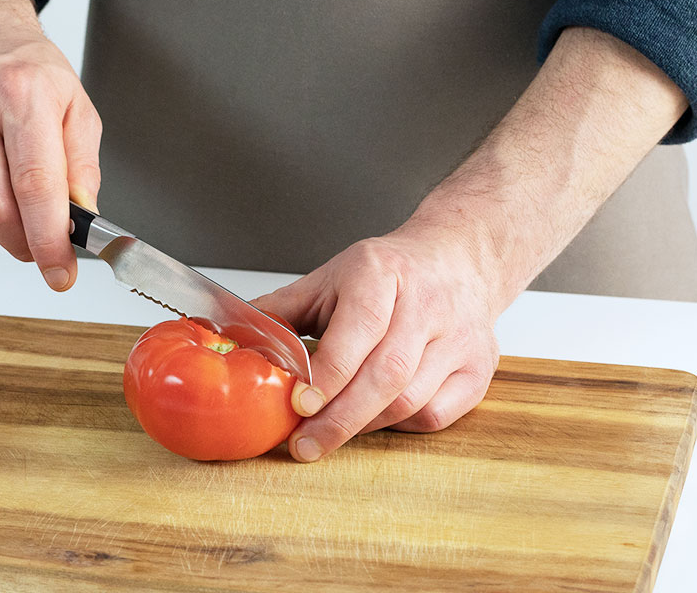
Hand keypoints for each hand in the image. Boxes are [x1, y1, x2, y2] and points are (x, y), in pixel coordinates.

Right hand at [0, 0, 101, 290]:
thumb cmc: (28, 74)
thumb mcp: (77, 109)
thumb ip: (84, 169)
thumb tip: (80, 221)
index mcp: (21, 94)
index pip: (35, 186)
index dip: (49, 240)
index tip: (61, 273)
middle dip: (24, 244)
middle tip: (41, 246)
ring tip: (15, 206)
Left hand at [251, 225, 501, 461]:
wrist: (457, 257)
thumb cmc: (386, 273)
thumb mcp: (328, 278)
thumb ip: (279, 310)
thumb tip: (224, 335)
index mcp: (381, 273)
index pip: (358, 331)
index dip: (329, 375)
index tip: (299, 405)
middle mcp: (428, 303)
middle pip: (387, 376)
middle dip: (340, 419)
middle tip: (303, 446)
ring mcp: (460, 338)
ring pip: (411, 400)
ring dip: (364, 425)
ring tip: (328, 434)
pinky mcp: (479, 368)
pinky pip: (436, 414)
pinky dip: (400, 425)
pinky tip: (375, 418)